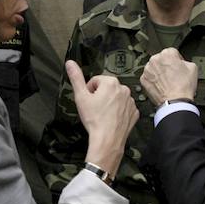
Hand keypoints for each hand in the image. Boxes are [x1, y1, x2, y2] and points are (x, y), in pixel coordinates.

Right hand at [67, 60, 137, 177]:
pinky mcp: (134, 113)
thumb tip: (70, 63)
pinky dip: (118, 112)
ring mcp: (131, 101)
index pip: (95, 81)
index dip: (89, 91)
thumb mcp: (80, 97)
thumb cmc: (94, 119)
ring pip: (116, 98)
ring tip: (102, 115)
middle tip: (94, 109)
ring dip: (109, 104)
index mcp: (110, 82)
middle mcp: (124, 89)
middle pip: (107, 88)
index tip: (88, 102)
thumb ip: (76, 78)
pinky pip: (124, 108)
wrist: (107, 140)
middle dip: (100, 96)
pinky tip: (111, 119)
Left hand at [140, 48, 197, 106]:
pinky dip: (153, 80)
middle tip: (173, 75)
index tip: (178, 65)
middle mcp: (155, 60)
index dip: (177, 59)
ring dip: (159, 72)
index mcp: (167, 54)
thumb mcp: (193, 68)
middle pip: (161, 59)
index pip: (172, 52)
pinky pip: (149, 77)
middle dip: (166, 65)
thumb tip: (181, 63)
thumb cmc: (183, 86)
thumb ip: (185, 61)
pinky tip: (161, 85)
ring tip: (167, 81)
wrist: (175, 101)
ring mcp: (147, 70)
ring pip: (154, 68)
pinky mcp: (143, 80)